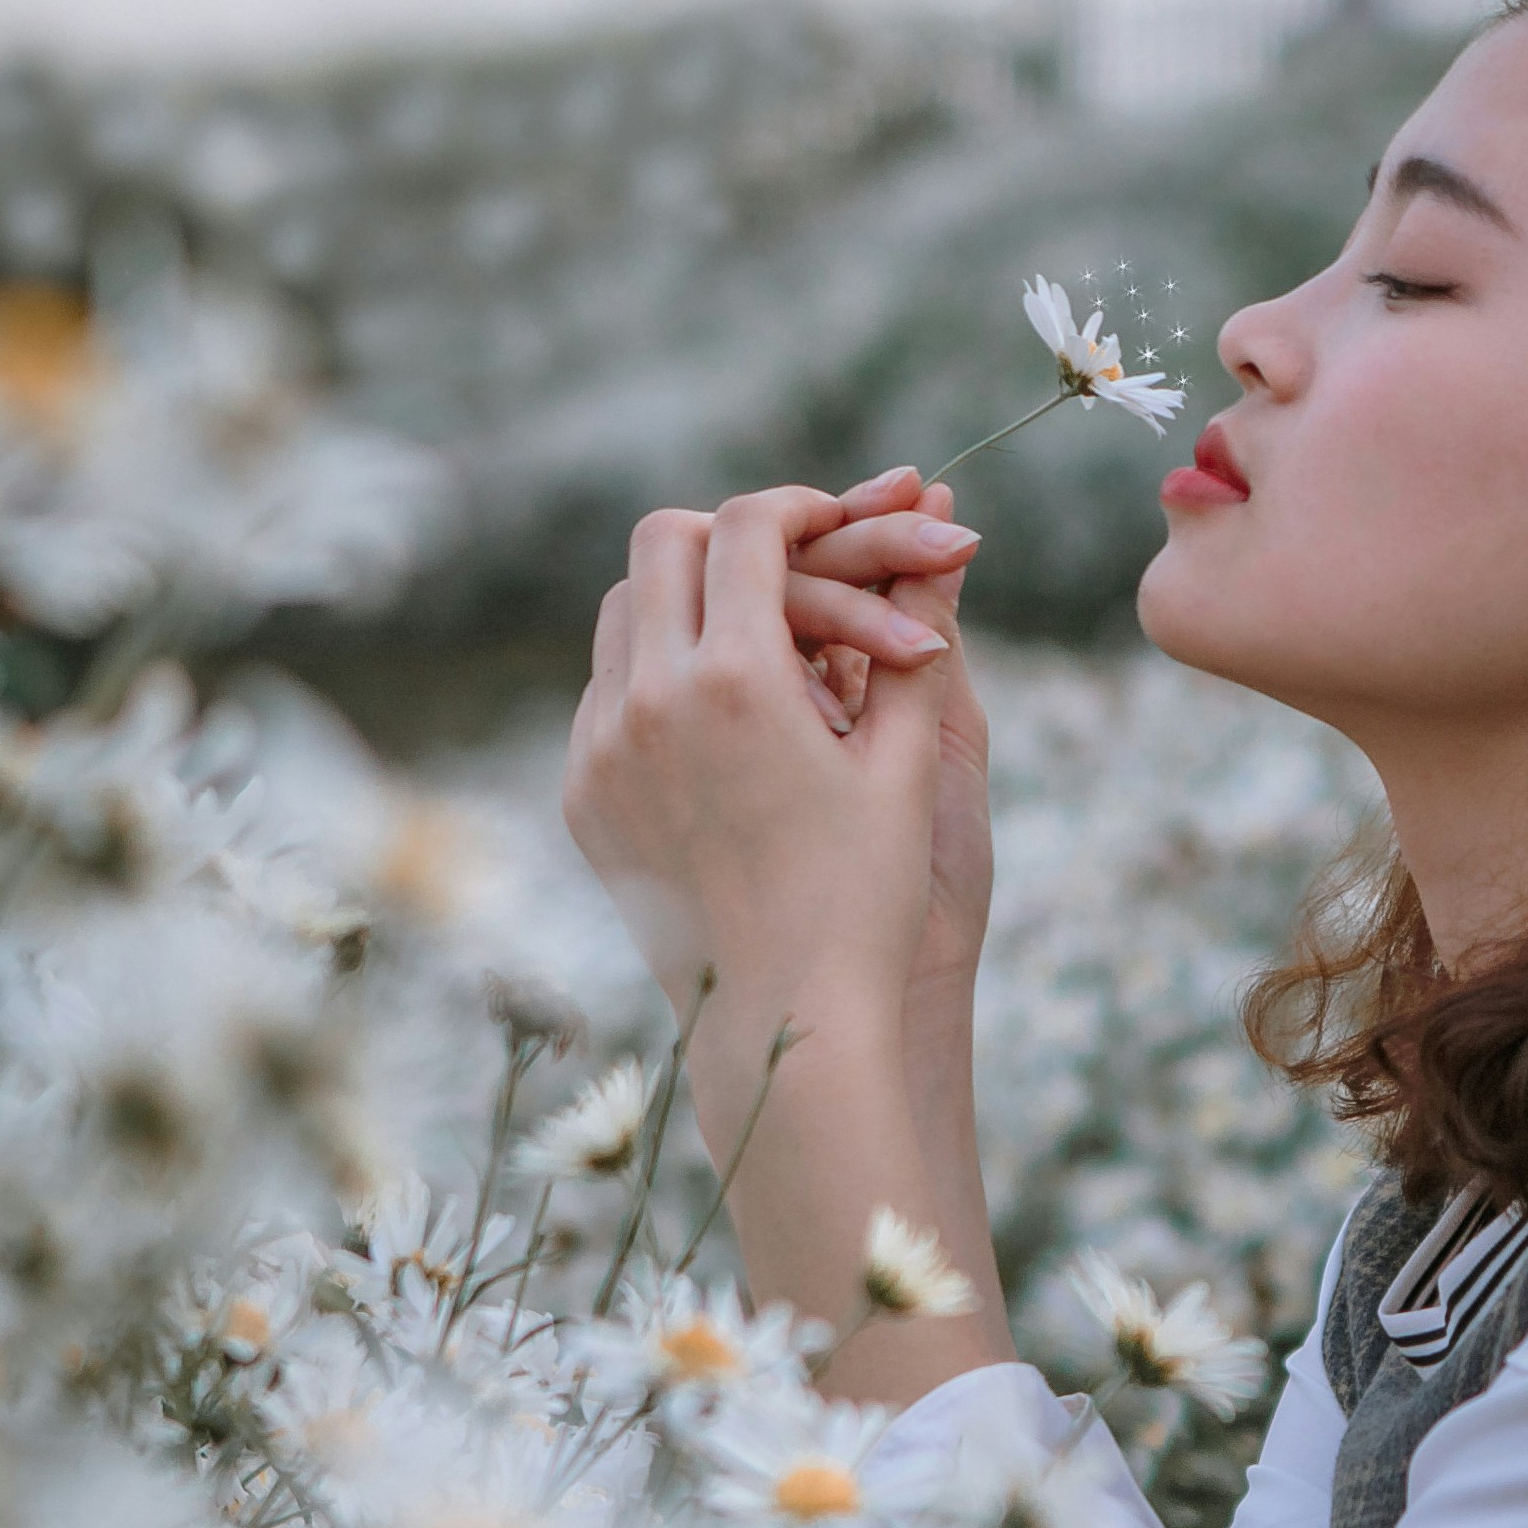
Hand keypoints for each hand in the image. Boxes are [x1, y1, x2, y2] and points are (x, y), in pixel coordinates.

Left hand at [564, 480, 989, 1043]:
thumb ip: (919, 629)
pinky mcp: (582, 795)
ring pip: (620, 613)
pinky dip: (656, 675)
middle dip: (730, 538)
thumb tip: (945, 525)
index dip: (797, 507)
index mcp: (737, 681)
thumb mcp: (907, 757)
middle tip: (791, 565)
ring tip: (761, 642)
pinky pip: (605, 693)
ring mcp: (601, 750)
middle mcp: (649, 703)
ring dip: (686, 602)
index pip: (746, 529)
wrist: (786, 1020)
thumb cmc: (868, 893)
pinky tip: (721, 717)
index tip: (833, 521)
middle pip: (663, 544)